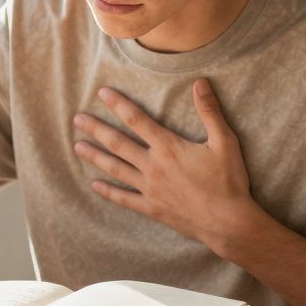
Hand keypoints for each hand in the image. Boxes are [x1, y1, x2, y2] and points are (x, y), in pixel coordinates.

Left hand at [73, 79, 254, 254]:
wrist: (228, 222)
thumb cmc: (228, 181)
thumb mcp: (224, 141)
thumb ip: (209, 111)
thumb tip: (201, 82)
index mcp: (168, 148)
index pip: (137, 120)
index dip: (118, 105)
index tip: (102, 93)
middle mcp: (153, 166)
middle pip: (118, 143)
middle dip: (96, 129)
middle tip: (77, 119)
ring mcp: (150, 189)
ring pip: (115, 169)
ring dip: (95, 157)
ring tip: (77, 146)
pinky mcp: (152, 208)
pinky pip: (124, 198)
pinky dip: (108, 191)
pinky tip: (95, 185)